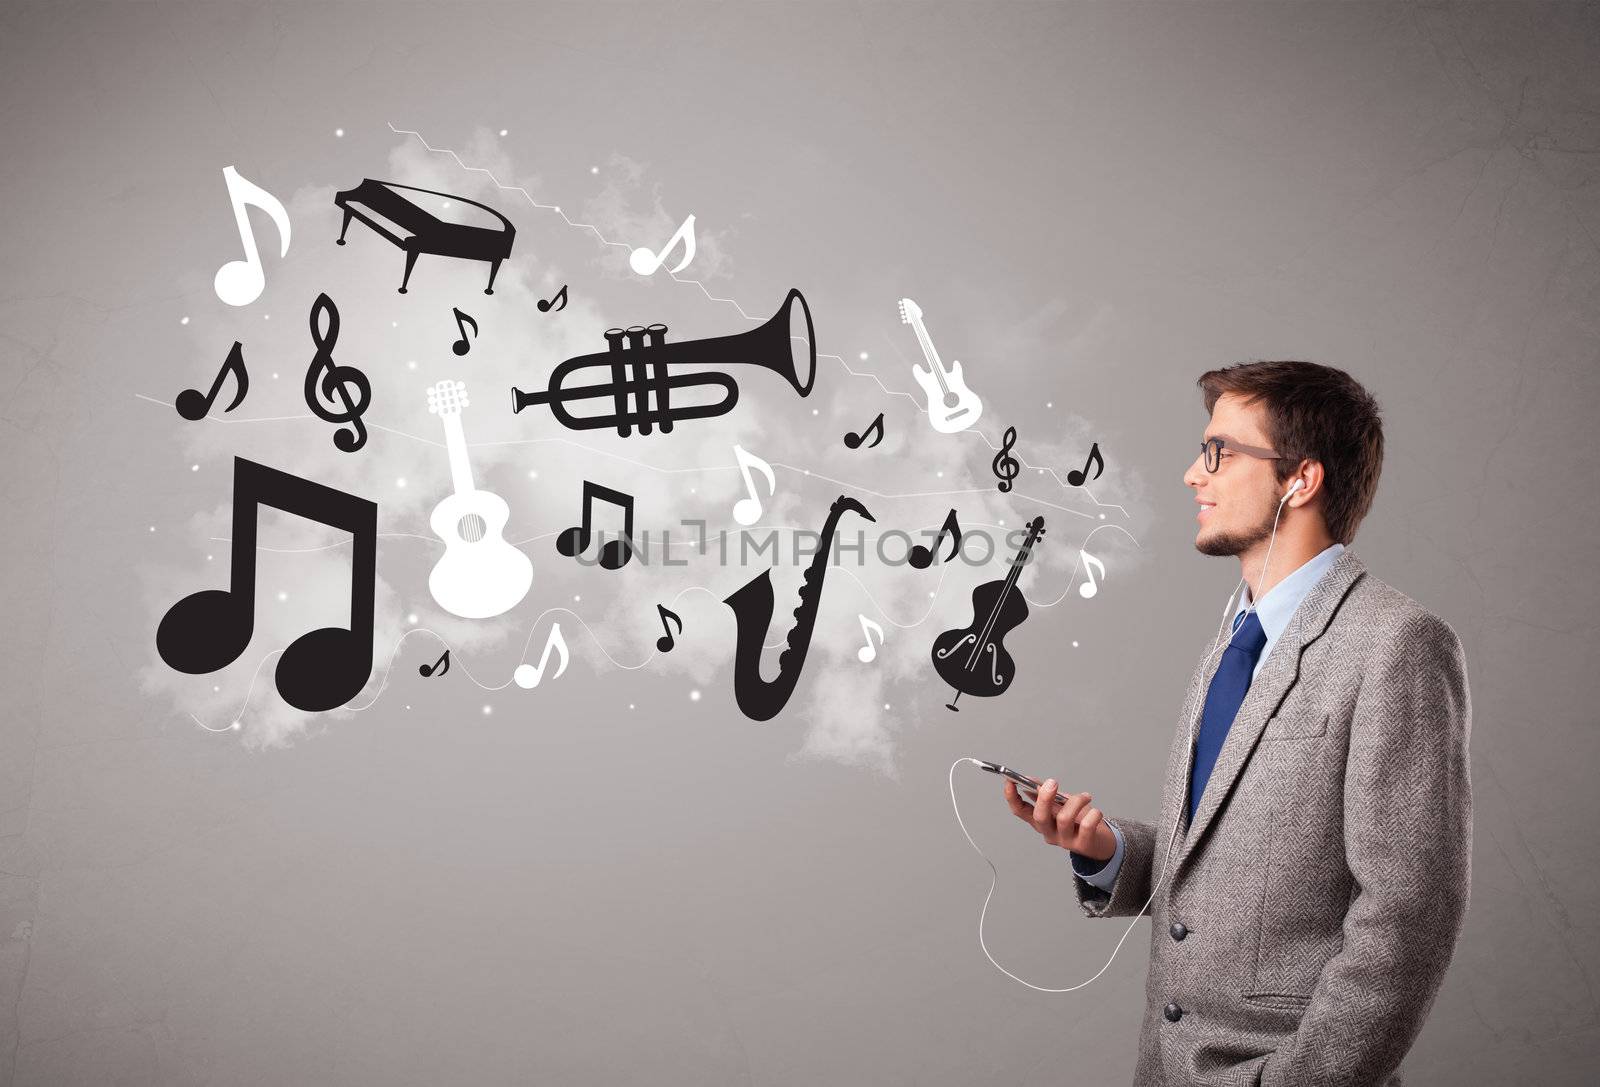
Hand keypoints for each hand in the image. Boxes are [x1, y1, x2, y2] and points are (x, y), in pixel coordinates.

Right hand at [1003, 779, 1117, 860]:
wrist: (1101, 841)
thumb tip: (1030, 780)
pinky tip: (1095, 812)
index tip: (1010, 781)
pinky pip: (1086, 826)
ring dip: (1076, 802)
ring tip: (1085, 796)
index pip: (1020, 811)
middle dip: (1045, 798)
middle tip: (1052, 782)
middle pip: (1039, 817)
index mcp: (1040, 821)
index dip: (1012, 797)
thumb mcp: (1061, 804)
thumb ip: (1046, 794)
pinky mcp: (1082, 845)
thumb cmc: (1079, 819)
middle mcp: (1049, 832)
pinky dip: (1093, 814)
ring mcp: (1064, 841)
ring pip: (1064, 819)